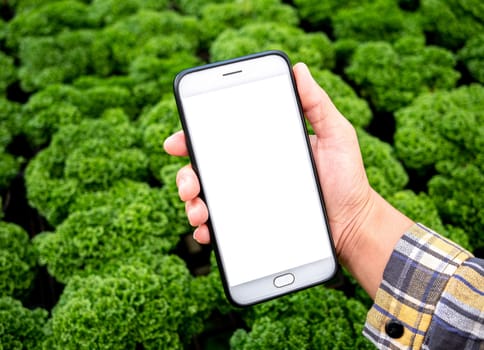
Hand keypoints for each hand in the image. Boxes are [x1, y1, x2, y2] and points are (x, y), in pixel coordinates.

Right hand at [164, 63, 411, 297]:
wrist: (353, 222)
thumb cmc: (345, 178)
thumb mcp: (335, 135)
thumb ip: (317, 104)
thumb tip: (299, 69)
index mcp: (261, 148)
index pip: (220, 139)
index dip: (192, 137)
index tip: (177, 141)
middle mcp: (249, 172)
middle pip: (204, 169)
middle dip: (186, 175)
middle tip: (189, 184)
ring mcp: (249, 199)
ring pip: (207, 198)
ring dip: (191, 203)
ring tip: (198, 211)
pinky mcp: (251, 225)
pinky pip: (221, 227)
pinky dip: (206, 229)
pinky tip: (206, 231)